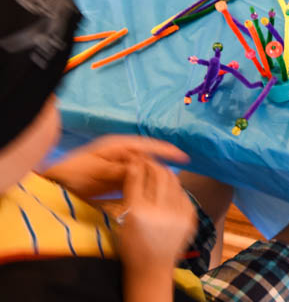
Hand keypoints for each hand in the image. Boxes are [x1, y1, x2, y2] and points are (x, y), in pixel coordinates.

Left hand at [41, 135, 188, 199]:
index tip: (183, 158)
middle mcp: (120, 155)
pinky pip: (135, 182)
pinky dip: (144, 187)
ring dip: (155, 178)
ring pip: (143, 171)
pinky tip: (152, 195)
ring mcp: (117, 168)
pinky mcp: (114, 182)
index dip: (166, 151)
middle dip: (163, 166)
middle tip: (177, 179)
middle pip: (148, 158)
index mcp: (118, 147)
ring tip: (169, 188)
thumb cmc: (73, 175)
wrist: (53, 189)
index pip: (148, 146)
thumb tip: (145, 167)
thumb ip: (122, 169)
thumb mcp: (99, 170)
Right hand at [119, 158, 196, 269]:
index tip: (137, 158)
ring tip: (158, 171)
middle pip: (159, 176)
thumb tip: (135, 165)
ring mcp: (178, 214)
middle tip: (149, 161)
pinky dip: (175, 188)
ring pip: (174, 181)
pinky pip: (183, 193)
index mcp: (138, 212)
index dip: (138, 164)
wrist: (153, 267)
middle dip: (154, 164)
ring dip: (166, 173)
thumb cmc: (133, 244)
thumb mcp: (125, 218)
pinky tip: (169, 188)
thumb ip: (131, 191)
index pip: (139, 178)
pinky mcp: (190, 217)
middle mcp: (160, 211)